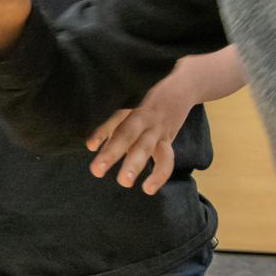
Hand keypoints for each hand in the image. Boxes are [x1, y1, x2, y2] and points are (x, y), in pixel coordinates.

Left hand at [86, 79, 195, 195]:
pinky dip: (159, 175)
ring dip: (135, 165)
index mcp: (130, 106)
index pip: (114, 118)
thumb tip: (91, 146)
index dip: (102, 132)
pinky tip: (148, 189)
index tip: (90, 146)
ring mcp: (158, 129)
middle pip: (127, 134)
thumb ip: (109, 124)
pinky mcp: (169, 139)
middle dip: (112, 153)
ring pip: (147, 148)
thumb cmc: (146, 98)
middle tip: (97, 170)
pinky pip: (167, 159)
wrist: (185, 86)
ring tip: (124, 182)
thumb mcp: (127, 104)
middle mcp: (145, 117)